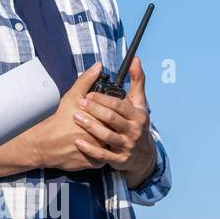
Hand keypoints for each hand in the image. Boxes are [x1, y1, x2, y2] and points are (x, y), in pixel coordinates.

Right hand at [24, 62, 107, 171]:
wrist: (45, 145)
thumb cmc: (59, 119)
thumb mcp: (72, 97)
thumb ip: (86, 81)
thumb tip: (98, 66)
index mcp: (101, 118)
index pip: (118, 113)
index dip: (115, 110)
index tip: (110, 110)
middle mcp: (104, 135)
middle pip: (116, 129)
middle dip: (113, 125)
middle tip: (104, 122)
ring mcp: (101, 151)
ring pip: (112, 144)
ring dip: (109, 139)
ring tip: (101, 133)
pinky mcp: (96, 163)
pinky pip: (104, 156)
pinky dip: (101, 151)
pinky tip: (94, 144)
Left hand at [71, 56, 157, 187]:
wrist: (143, 154)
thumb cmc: (136, 122)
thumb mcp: (139, 103)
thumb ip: (136, 80)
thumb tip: (135, 58)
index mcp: (138, 116)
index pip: (120, 105)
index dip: (104, 99)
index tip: (89, 94)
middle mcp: (134, 131)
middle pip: (112, 119)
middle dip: (95, 110)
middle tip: (80, 103)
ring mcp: (126, 146)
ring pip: (107, 136)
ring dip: (91, 127)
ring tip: (76, 118)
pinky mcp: (119, 160)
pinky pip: (103, 155)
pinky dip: (90, 149)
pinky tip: (78, 142)